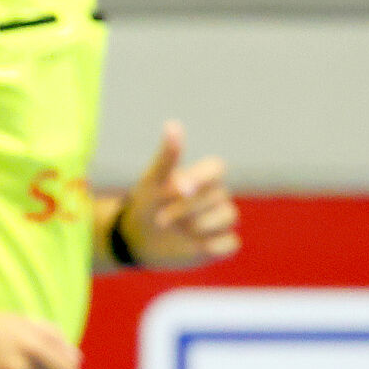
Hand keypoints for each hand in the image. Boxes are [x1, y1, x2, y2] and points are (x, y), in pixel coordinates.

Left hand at [119, 120, 240, 268]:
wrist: (138, 240)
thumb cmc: (147, 205)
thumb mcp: (153, 182)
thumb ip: (167, 158)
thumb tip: (173, 124)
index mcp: (201, 177)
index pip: (217, 168)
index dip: (200, 178)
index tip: (177, 188)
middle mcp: (214, 196)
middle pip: (218, 196)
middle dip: (186, 209)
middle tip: (160, 219)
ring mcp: (219, 220)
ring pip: (228, 216)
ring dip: (200, 226)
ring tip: (178, 231)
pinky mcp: (220, 244)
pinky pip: (231, 243)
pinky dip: (214, 245)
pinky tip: (195, 245)